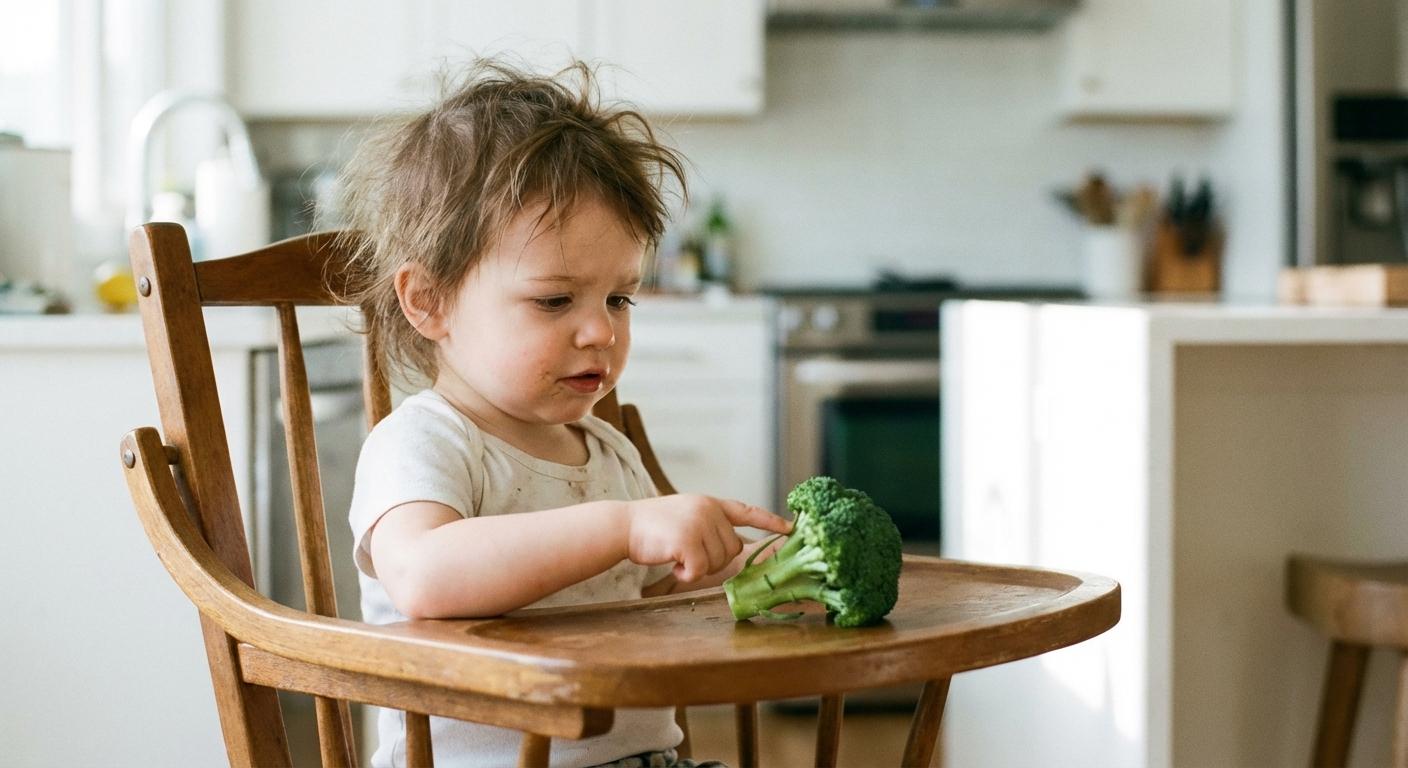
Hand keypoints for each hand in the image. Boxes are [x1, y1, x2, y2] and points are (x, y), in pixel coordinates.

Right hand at [625, 494, 790, 582]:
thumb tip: (735, 546)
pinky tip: (673, 566)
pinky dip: (687, 576)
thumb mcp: (686, 515)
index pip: (747, 511)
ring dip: (697, 568)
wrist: (623, 525)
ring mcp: (700, 524)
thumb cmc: (652, 527)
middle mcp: (709, 510)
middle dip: (713, 560)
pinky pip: (700, 571)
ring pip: (718, 562)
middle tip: (687, 554)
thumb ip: (710, 525)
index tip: (791, 528)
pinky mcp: (689, 541)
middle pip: (732, 549)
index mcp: (710, 503)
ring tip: (676, 555)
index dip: (770, 521)